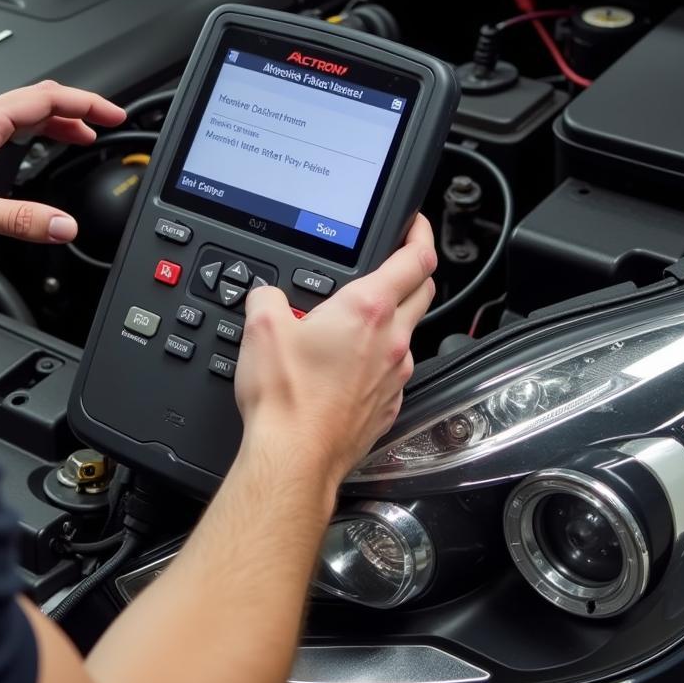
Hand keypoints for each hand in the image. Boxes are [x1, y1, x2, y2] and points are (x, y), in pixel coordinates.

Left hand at [0, 81, 125, 242]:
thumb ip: (20, 220)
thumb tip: (62, 225)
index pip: (49, 99)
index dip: (89, 103)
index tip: (114, 113)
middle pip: (40, 100)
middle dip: (79, 110)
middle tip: (106, 124)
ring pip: (21, 111)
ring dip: (55, 121)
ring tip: (80, 136)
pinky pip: (4, 122)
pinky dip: (31, 129)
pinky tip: (33, 146)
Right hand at [234, 214, 435, 486]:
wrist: (294, 458)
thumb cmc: (286, 400)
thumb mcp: (261, 328)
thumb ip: (268, 296)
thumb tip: (267, 295)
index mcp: (367, 310)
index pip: (415, 258)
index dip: (420, 234)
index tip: (415, 224)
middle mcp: (392, 340)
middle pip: (422, 290)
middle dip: (413, 269)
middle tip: (395, 260)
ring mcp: (395, 375)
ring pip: (408, 331)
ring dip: (393, 317)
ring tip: (359, 318)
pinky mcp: (387, 404)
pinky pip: (394, 369)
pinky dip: (380, 357)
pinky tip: (350, 364)